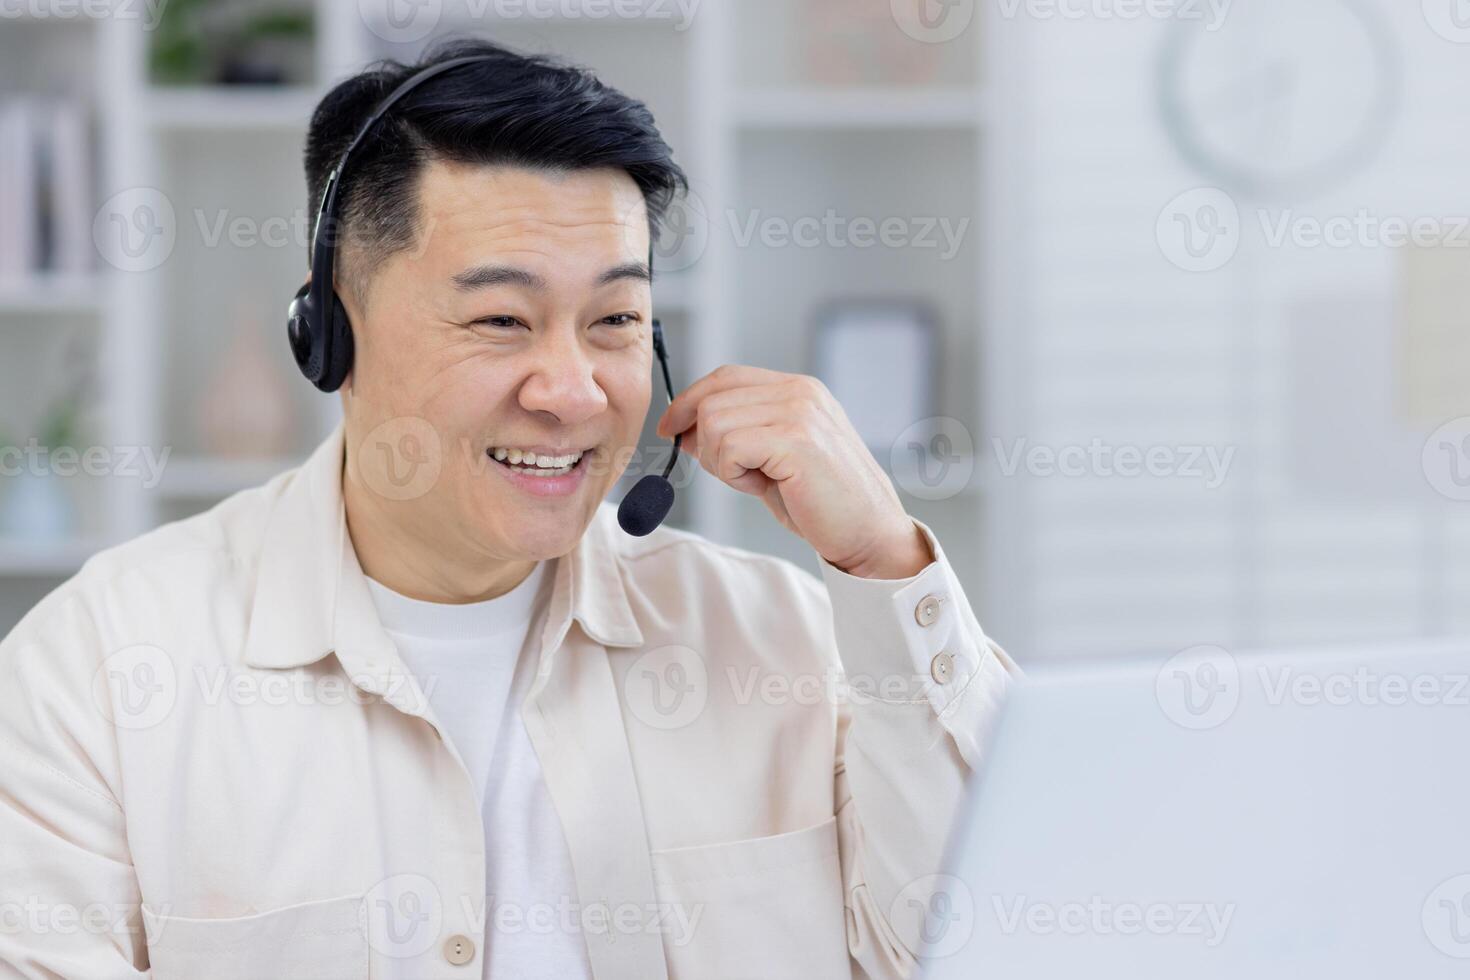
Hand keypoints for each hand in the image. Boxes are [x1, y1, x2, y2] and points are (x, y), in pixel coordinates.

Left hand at [656, 365, 932, 579]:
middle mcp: (799, 391)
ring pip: (714, 424)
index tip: (670, 430)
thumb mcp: (771, 460)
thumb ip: (735, 436)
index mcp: (797, 389)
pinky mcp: (796, 440)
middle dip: (706, 443)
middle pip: (712, 400)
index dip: (689, 400)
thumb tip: (682, 430)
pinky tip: (764, 486)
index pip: (725, 377)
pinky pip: (729, 449)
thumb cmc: (823, 504)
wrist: (870, 534)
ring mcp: (799, 412)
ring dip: (723, 463)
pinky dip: (734, 475)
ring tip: (759, 480)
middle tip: (737, 475)